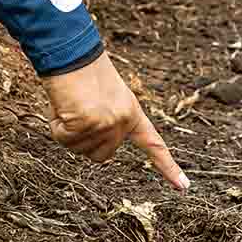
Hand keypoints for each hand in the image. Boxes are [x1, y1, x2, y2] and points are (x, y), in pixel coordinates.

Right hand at [43, 52, 189, 190]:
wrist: (71, 54)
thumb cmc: (83, 74)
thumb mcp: (104, 100)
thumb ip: (107, 125)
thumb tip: (102, 154)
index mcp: (132, 113)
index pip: (153, 144)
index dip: (168, 167)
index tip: (184, 187)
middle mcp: (123, 122)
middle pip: (100, 156)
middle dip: (84, 140)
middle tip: (78, 111)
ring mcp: (106, 124)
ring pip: (79, 149)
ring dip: (68, 130)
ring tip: (71, 104)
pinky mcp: (85, 123)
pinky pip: (63, 138)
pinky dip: (57, 124)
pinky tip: (63, 105)